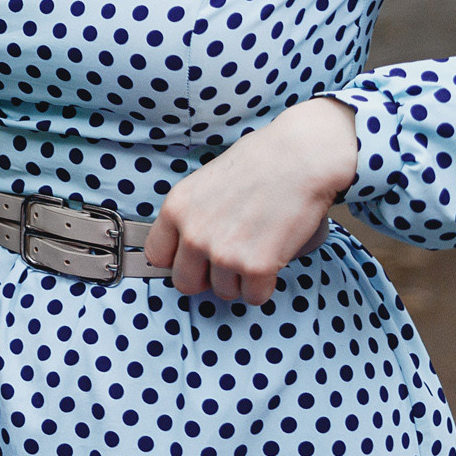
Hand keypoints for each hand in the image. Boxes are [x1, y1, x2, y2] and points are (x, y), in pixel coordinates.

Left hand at [142, 98, 356, 305]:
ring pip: (223, 292)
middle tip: (227, 260)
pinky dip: (264, 285)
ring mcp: (223, 253)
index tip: (193, 258)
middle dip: (206, 277)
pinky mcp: (256, 267)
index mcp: (176, 210)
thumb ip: (190, 216)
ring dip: (239, 279)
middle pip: (186, 283)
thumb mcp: (203, 184)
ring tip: (255, 249)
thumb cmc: (257, 164)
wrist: (298, 158)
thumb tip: (187, 245)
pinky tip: (271, 258)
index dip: (178, 260)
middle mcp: (194, 234)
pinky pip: (254, 297)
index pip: (157, 256)